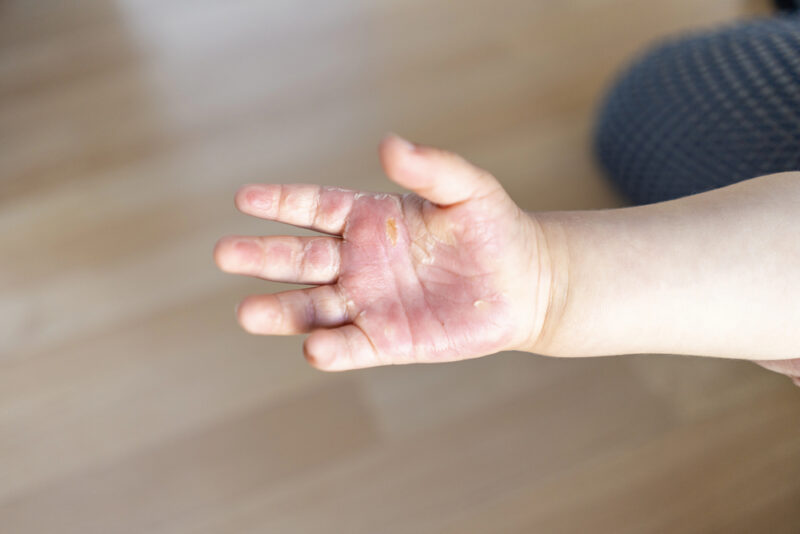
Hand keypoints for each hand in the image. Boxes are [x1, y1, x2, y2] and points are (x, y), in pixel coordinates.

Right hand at [214, 135, 552, 370]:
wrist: (525, 283)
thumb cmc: (494, 228)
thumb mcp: (466, 189)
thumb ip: (430, 167)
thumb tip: (388, 144)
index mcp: (369, 220)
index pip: (315, 208)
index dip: (281, 203)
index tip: (243, 198)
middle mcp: (359, 263)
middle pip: (301, 260)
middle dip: (263, 256)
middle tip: (224, 253)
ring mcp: (371, 303)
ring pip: (314, 308)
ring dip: (281, 311)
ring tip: (246, 312)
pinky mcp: (390, 340)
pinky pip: (354, 346)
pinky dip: (333, 349)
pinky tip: (314, 349)